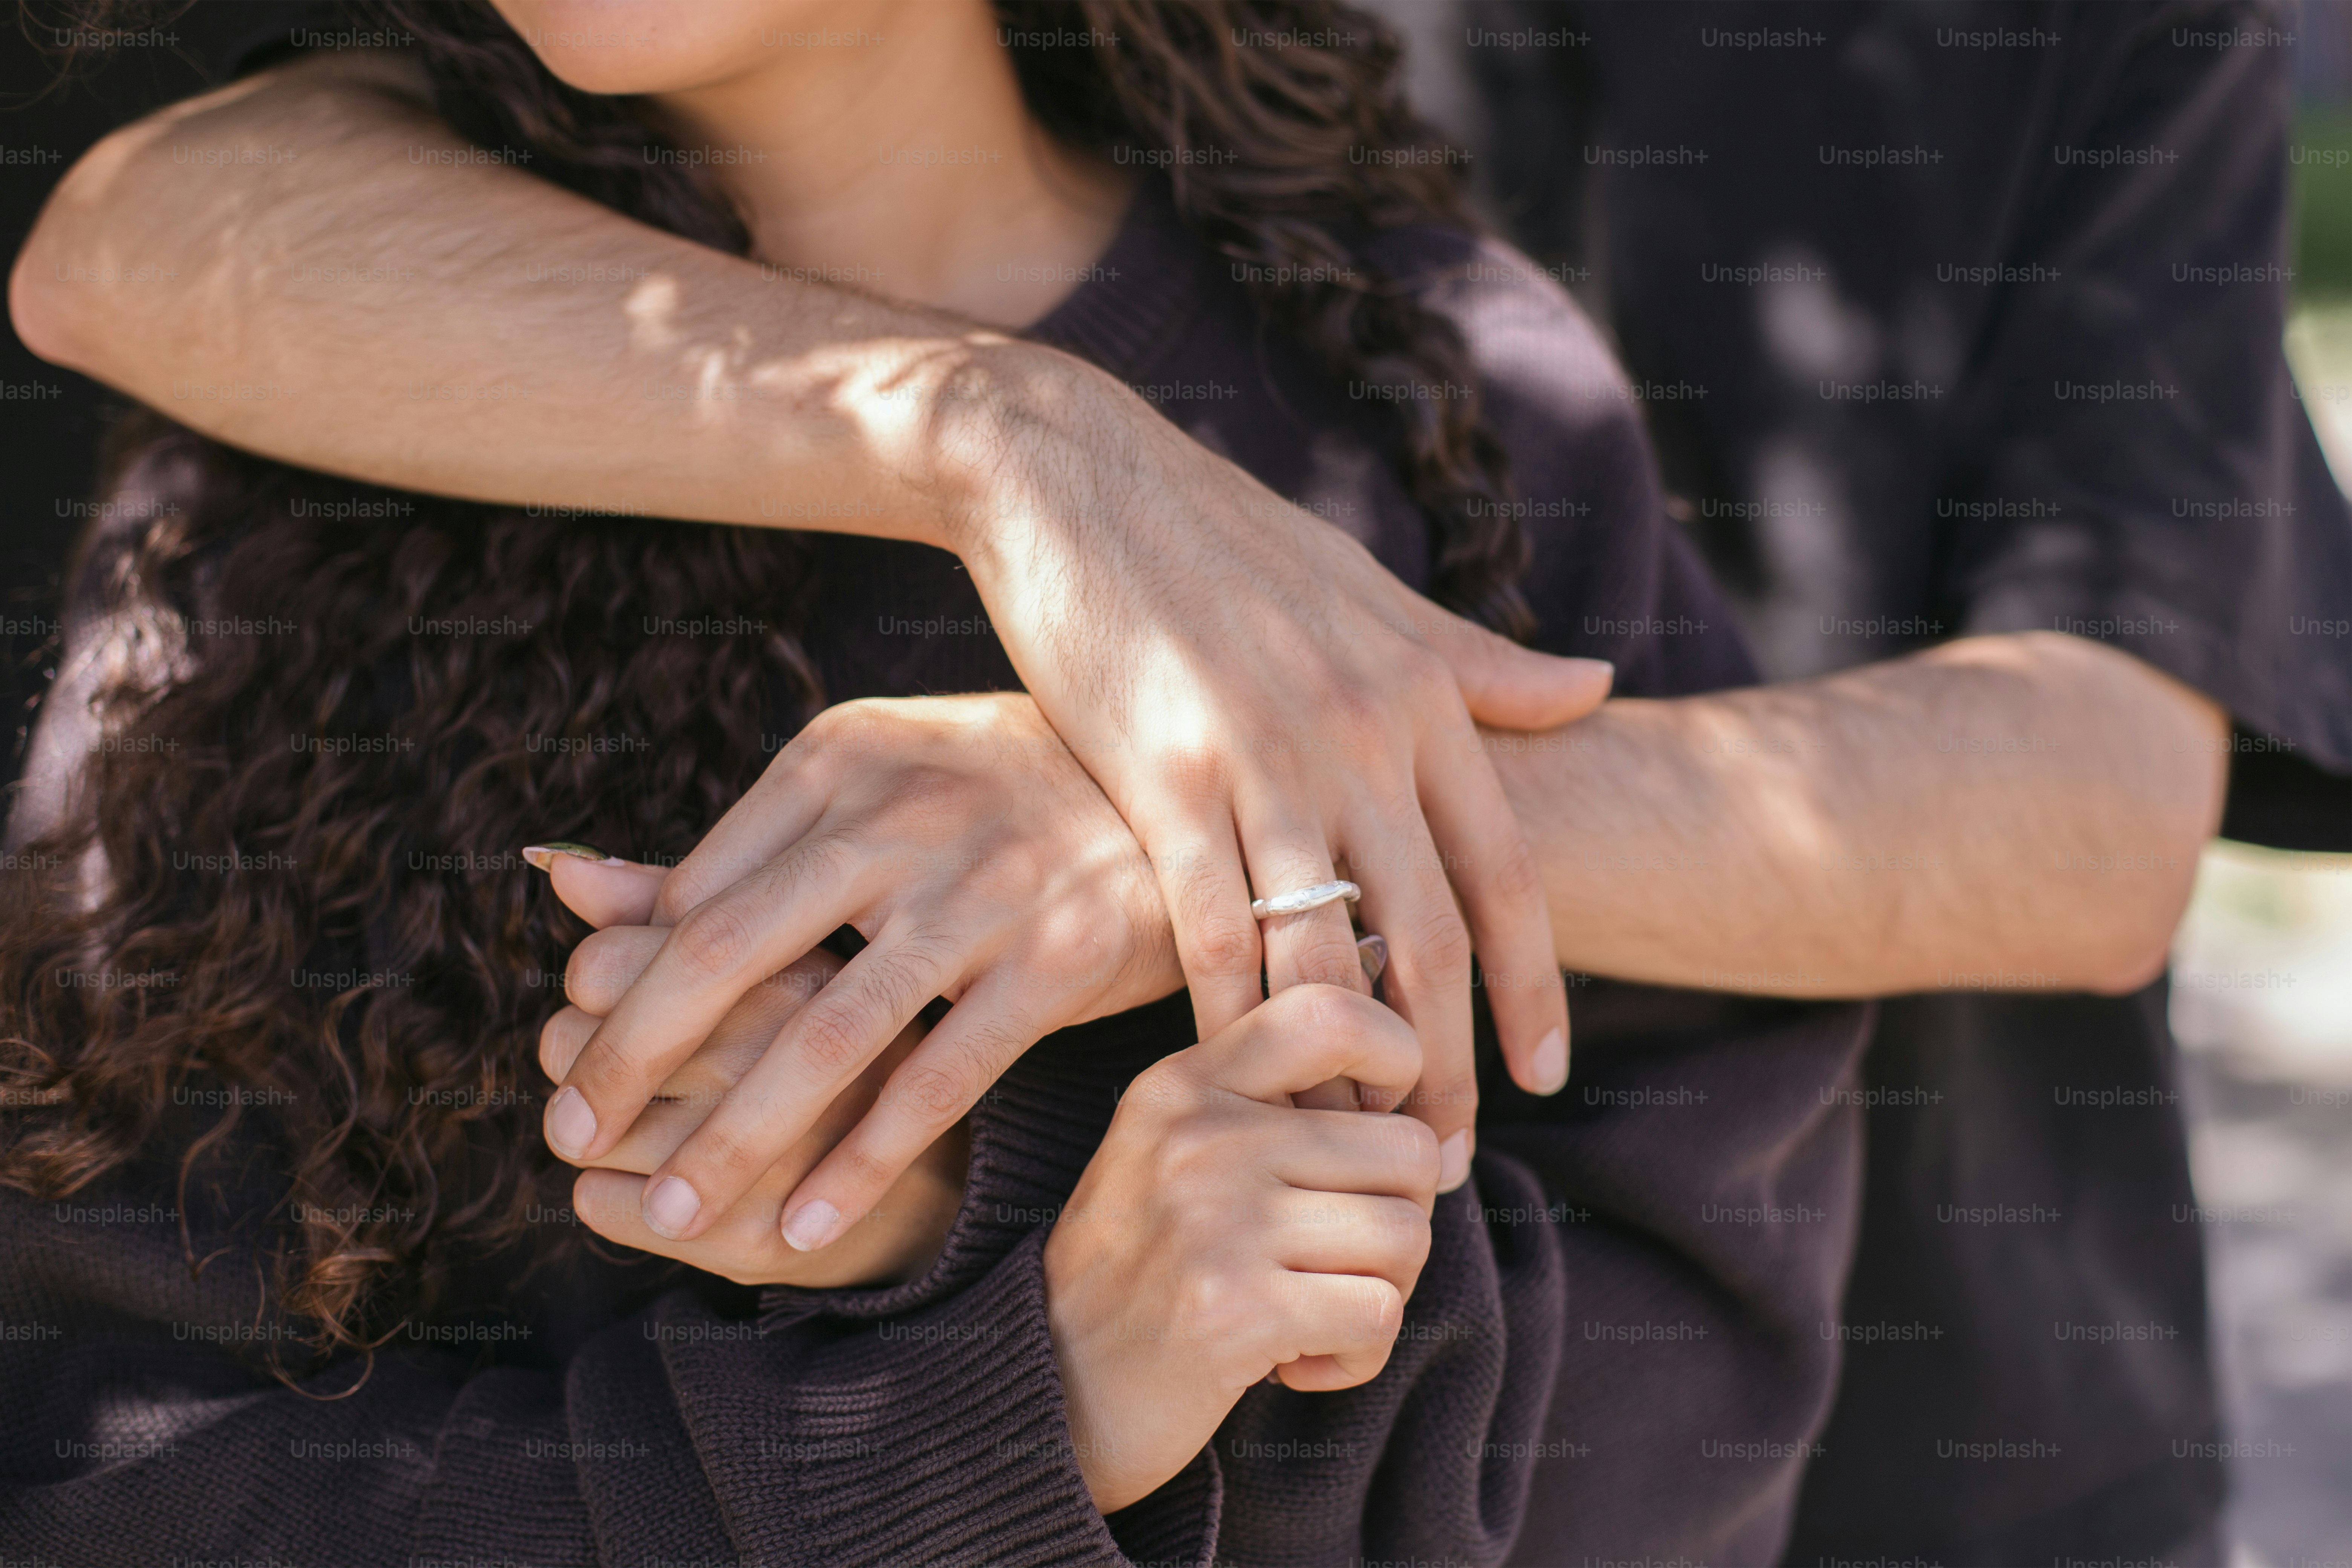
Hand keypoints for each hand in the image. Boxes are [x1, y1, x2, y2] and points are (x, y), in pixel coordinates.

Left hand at [535, 694, 1183, 1253]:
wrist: (1179, 784)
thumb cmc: (993, 793)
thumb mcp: (861, 791)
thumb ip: (727, 852)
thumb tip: (567, 888)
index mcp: (839, 760)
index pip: (696, 889)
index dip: (620, 988)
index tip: (570, 1064)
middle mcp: (903, 813)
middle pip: (728, 952)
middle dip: (630, 1057)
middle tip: (564, 1135)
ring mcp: (988, 886)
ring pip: (830, 1031)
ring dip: (736, 1136)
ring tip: (672, 1214)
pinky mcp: (1063, 956)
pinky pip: (942, 1076)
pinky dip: (864, 1156)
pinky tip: (805, 1219)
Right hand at [941, 382, 1610, 1153]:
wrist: (1081, 476)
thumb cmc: (1231, 541)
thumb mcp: (1374, 594)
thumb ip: (1480, 661)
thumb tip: (1599, 683)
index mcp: (1420, 696)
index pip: (1504, 871)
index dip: (1532, 983)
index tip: (1548, 1073)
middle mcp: (1360, 735)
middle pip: (1425, 937)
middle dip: (1442, 1060)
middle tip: (1449, 1156)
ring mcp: (1262, 759)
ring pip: (1323, 949)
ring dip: (1340, 1063)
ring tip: (1351, 1145)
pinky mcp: (1163, 777)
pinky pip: (1208, 925)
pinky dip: (1226, 1012)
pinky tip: (1233, 1078)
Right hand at [1042, 984, 1440, 1512]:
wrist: (1047, 1388)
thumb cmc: (1142, 1271)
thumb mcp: (1177, 1153)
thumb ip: (1271, 1107)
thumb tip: (1419, 1100)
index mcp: (1185, 1084)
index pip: (1330, 1014)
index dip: (1398, 1059)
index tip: (1384, 1130)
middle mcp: (1200, 1136)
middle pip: (1406, 1150)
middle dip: (1401, 1219)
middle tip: (1340, 1262)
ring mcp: (1216, 1220)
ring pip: (1406, 1236)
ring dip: (1382, 1294)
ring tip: (1313, 1312)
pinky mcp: (1239, 1309)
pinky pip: (1379, 1316)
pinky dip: (1358, 1355)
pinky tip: (1300, 1361)